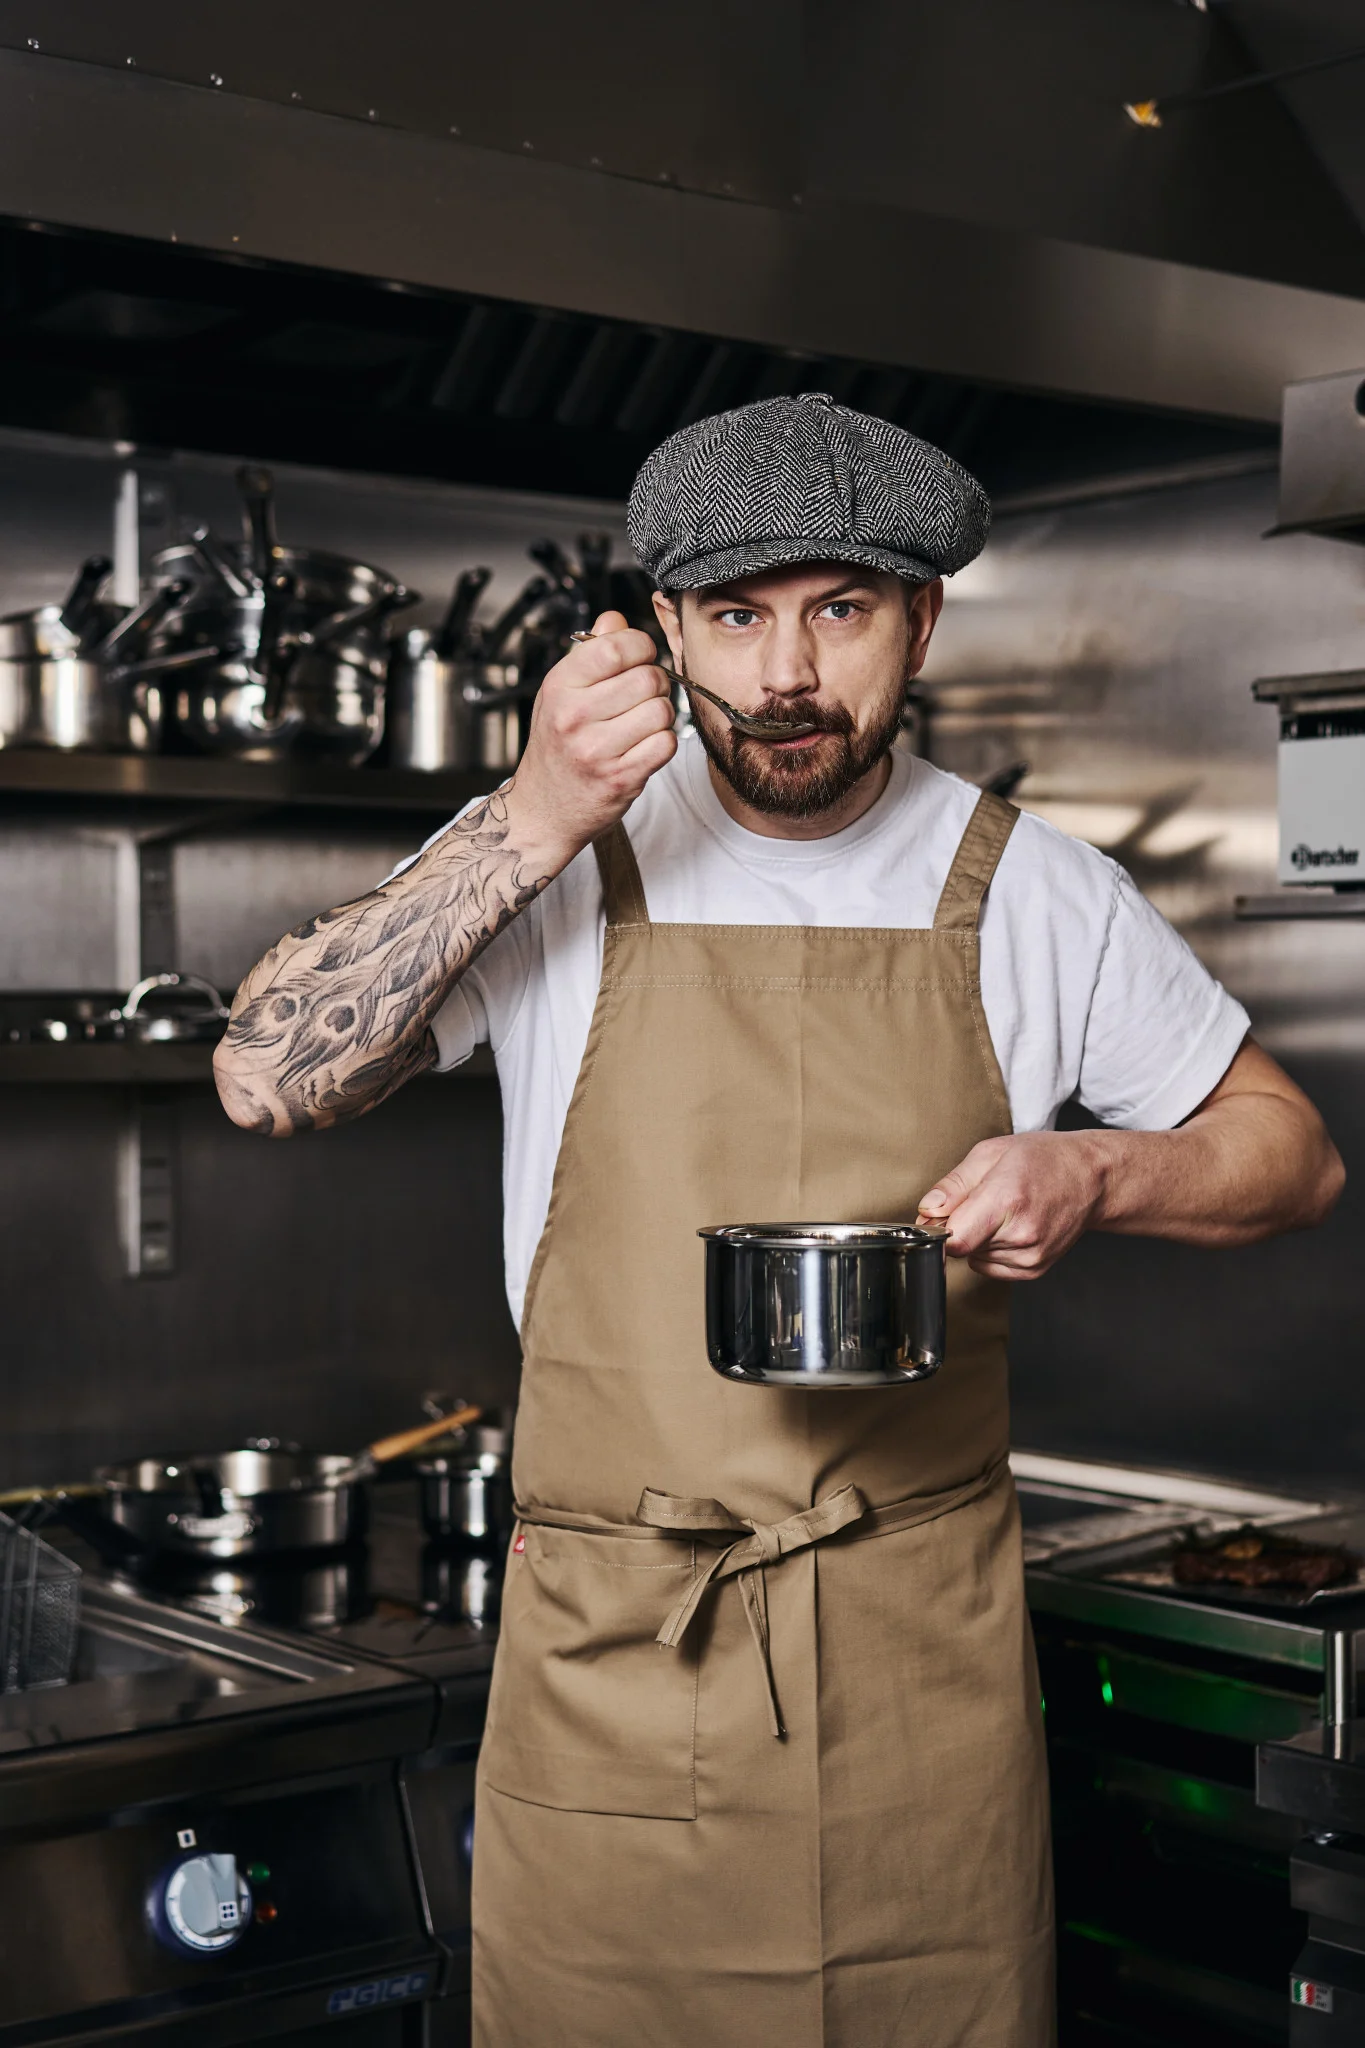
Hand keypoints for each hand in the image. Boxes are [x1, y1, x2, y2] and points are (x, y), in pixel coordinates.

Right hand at [507, 609, 676, 860]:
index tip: (639, 657)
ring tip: (640, 723)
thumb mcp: (560, 693)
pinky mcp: (621, 779)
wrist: (543, 809)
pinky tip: (643, 746)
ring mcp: (597, 750)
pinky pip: (665, 744)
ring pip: (662, 711)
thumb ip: (590, 653)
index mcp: (560, 687)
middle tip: (642, 696)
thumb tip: (615, 619)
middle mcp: (575, 716)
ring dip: (660, 716)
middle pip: (648, 678)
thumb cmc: (555, 747)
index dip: (641, 647)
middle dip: (655, 683)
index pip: (617, 646)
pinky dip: (662, 743)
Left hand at [917, 1132, 1106, 1279]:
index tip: (939, 1216)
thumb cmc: (1043, 1159)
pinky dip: (993, 1250)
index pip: (954, 1239)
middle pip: (962, 1247)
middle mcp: (1021, 1234)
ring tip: (1005, 1211)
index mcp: (1006, 1199)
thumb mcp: (991, 1153)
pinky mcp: (1034, 1270)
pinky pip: (991, 1267)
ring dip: (979, 1238)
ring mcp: (1031, 1256)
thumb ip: (953, 1185)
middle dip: (961, 1226)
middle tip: (983, 1200)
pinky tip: (1011, 1227)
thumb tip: (928, 1210)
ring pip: (976, 1257)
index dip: (938, 1229)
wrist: (1091, 1177)